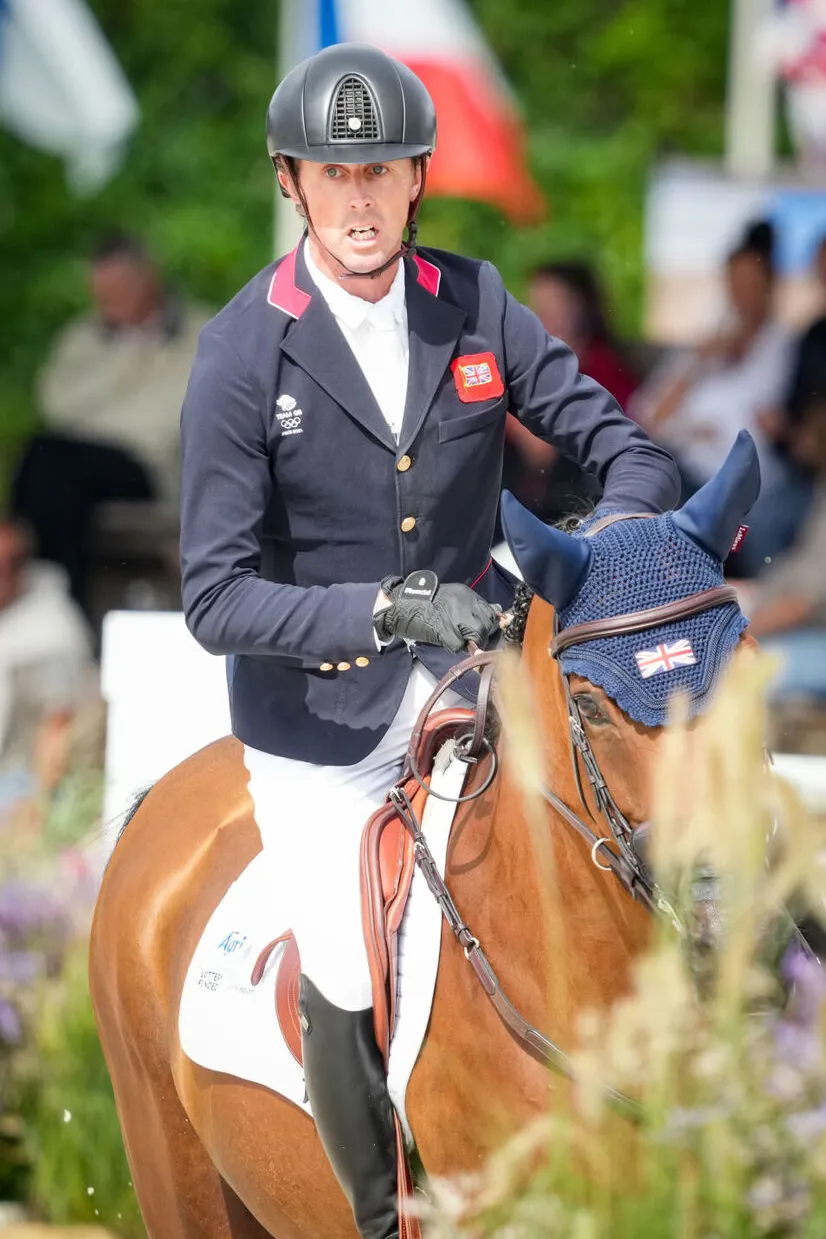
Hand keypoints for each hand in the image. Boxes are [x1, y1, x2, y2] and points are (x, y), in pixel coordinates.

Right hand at [374, 580, 501, 652]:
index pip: (490, 611)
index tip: (482, 629)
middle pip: (487, 624)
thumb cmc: (423, 604)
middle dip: (482, 634)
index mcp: (466, 594)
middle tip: (469, 637)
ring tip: (457, 639)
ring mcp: (456, 616)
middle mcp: (465, 603)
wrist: (400, 604)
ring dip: (470, 642)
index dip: (488, 623)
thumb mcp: (451, 600)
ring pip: (477, 635)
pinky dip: (454, 646)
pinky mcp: (446, 630)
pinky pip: (459, 644)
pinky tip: (446, 641)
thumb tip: (493, 614)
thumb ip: (470, 607)